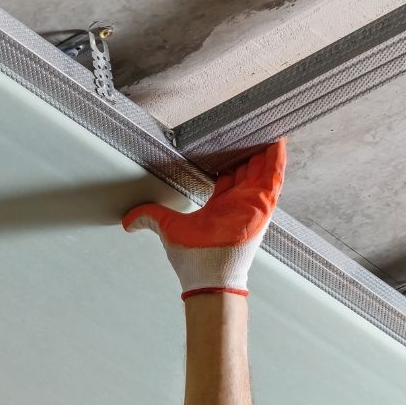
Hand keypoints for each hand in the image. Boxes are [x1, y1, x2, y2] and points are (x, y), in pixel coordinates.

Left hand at [122, 139, 286, 295]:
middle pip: (248, 170)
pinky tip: (278, 142)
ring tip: (267, 126)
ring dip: (265, 150)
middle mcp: (239, 205)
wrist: (209, 278)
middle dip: (248, 149)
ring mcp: (252, 205)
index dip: (228, 159)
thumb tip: (127, 221)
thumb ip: (149, 218)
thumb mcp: (169, 229)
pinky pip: (274, 179)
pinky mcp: (262, 206)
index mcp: (221, 207)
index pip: (228, 176)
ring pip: (263, 170)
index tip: (226, 141)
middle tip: (248, 126)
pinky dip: (277, 161)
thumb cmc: (195, 259)